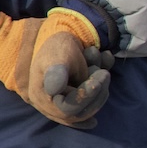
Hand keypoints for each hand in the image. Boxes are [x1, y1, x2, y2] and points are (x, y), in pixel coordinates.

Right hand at [0, 9, 113, 128]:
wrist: (51, 33)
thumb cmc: (52, 44)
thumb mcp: (56, 55)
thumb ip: (56, 73)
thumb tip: (55, 89)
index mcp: (42, 97)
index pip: (69, 109)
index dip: (88, 96)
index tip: (101, 76)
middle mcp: (49, 105)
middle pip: (80, 114)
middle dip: (97, 94)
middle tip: (104, 73)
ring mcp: (59, 102)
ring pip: (85, 110)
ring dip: (99, 90)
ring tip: (101, 66)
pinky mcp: (68, 97)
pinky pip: (85, 105)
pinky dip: (97, 92)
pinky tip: (103, 78)